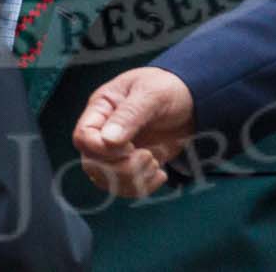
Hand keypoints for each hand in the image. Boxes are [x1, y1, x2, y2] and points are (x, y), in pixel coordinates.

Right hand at [71, 67, 195, 196]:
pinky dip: (143, 187)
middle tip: (148, 156)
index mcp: (101, 109)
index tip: (131, 146)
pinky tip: (161, 174)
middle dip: (121, 168)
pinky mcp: (132, 165)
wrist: (191, 100)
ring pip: (106, 180)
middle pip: (92, 164)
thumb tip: (108, 140)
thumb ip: (129, 115)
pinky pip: (126, 187)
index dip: (102, 149)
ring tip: (155, 162)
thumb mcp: (151, 94)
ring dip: (133, 179)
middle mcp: (103, 132)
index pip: (83, 137)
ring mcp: (116, 151)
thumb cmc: (167, 88)